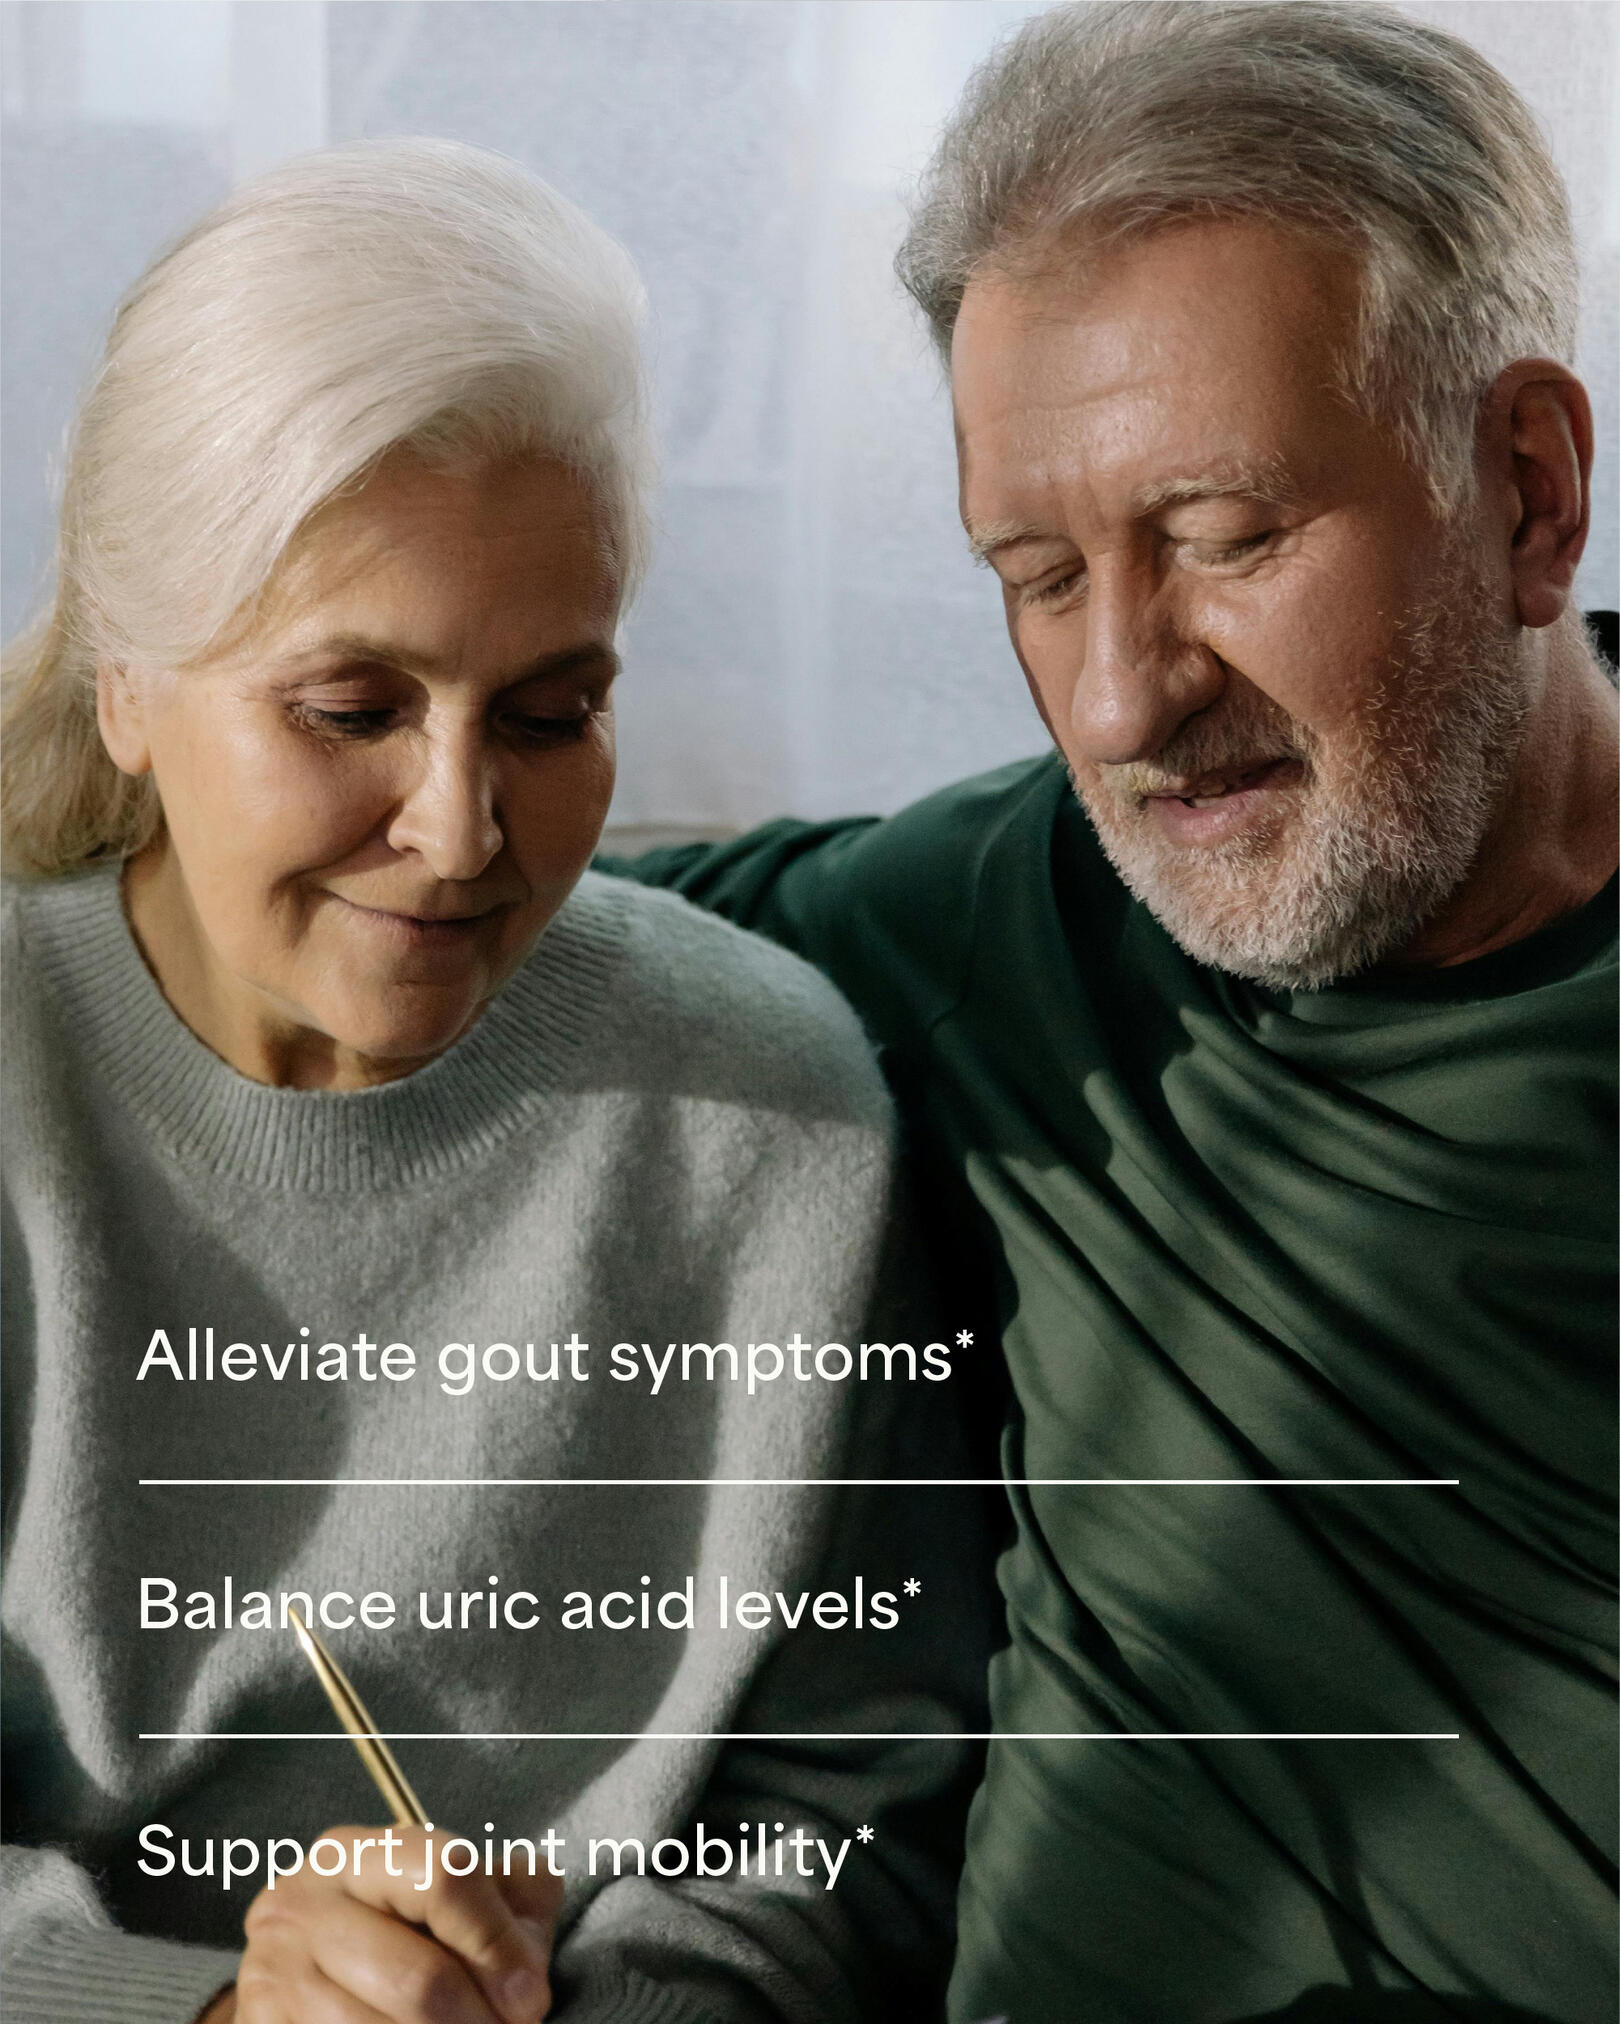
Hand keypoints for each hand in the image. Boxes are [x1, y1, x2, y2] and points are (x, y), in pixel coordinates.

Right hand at [222, 1823, 559, 2022]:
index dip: (498, 1943)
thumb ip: (511, 1903)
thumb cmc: (400, 1932)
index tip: (529, 1995)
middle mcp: (304, 1904)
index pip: (445, 1876)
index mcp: (355, 1853)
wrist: (307, 1975)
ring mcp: (274, 1972)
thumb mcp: (459, 1898)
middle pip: (420, 1977)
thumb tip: (526, 1974)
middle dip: (479, 2020)